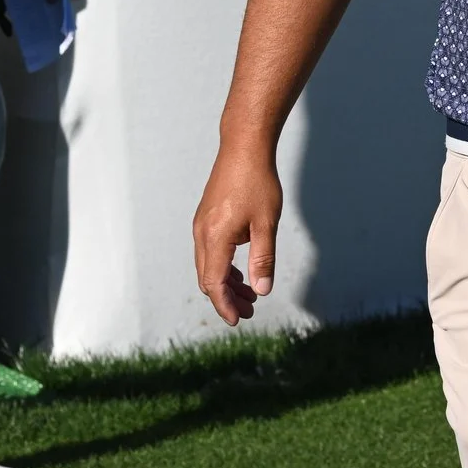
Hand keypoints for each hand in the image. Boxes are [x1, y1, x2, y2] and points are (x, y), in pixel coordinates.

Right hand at [192, 147, 282, 322]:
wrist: (243, 147)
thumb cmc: (258, 182)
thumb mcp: (266, 223)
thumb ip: (263, 258)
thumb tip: (261, 291)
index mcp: (215, 237)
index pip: (214, 283)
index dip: (225, 305)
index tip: (239, 320)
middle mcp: (202, 233)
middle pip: (207, 278)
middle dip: (226, 298)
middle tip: (249, 311)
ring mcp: (201, 225)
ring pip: (207, 266)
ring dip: (225, 283)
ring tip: (249, 294)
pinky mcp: (206, 218)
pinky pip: (209, 252)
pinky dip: (222, 267)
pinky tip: (241, 271)